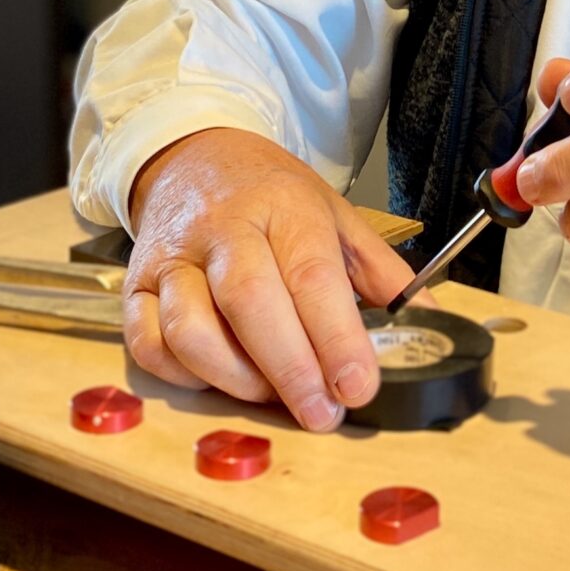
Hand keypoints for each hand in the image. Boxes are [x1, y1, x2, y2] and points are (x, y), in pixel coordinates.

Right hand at [123, 128, 414, 430]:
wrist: (195, 158)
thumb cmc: (273, 197)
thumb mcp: (338, 219)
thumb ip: (384, 277)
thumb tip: (434, 328)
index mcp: (284, 208)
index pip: (312, 275)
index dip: (336, 337)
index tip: (358, 386)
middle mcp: (223, 229)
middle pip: (250, 302)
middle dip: (290, 368)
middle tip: (322, 412)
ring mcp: (172, 258)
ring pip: (191, 329)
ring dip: (235, 378)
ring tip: (273, 395)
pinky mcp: (136, 287)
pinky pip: (150, 345)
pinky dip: (185, 377)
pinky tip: (221, 379)